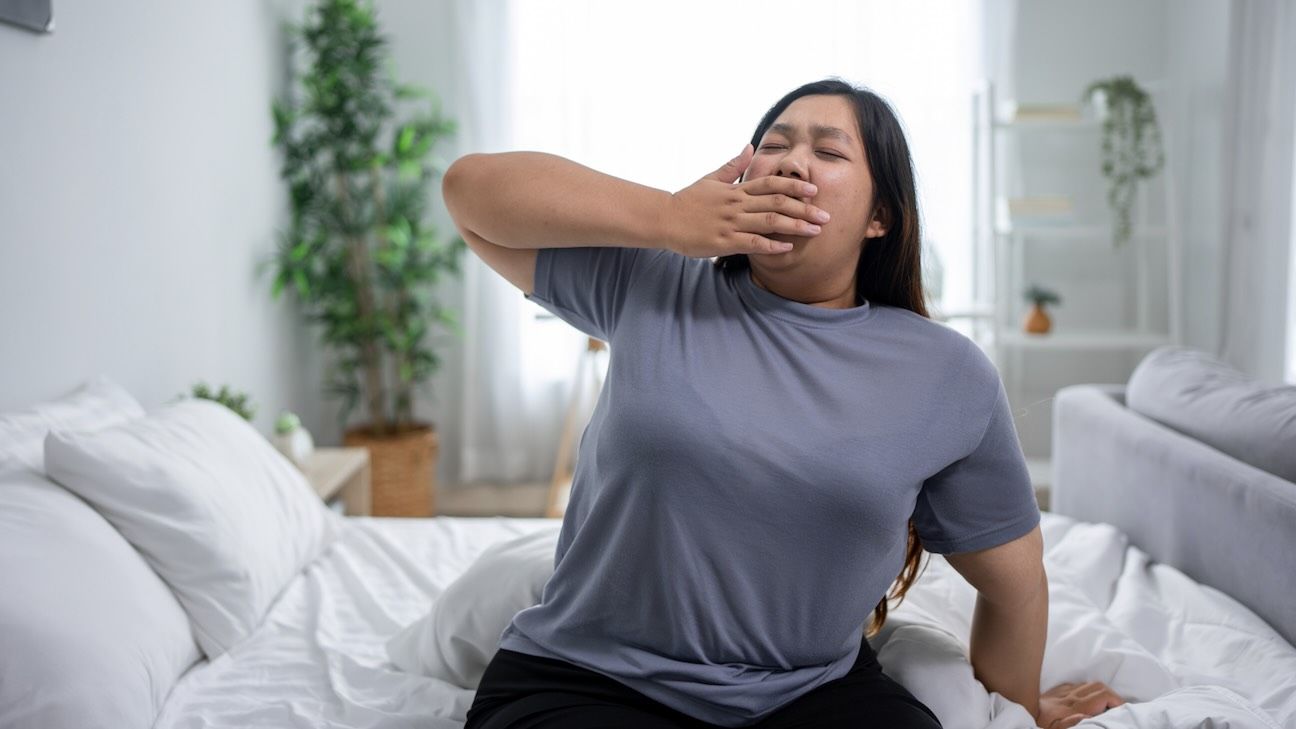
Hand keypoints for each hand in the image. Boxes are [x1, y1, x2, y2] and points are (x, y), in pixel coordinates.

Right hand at [664, 144, 830, 257]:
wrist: (664, 218)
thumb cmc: (688, 200)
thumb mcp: (711, 178)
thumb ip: (733, 165)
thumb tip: (749, 146)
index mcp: (736, 189)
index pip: (771, 184)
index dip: (794, 187)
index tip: (814, 190)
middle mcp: (737, 204)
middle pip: (777, 203)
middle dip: (804, 209)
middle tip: (825, 216)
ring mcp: (731, 223)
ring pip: (769, 222)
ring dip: (795, 226)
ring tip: (815, 231)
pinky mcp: (723, 241)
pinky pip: (752, 243)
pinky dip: (771, 245)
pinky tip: (787, 247)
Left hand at [1036, 681, 1126, 727]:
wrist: (1017, 718)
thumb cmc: (1040, 725)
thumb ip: (1071, 723)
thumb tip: (1087, 714)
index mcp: (1071, 707)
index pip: (1102, 695)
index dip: (1117, 700)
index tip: (1123, 710)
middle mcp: (1067, 697)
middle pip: (1097, 686)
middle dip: (1112, 694)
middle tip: (1118, 708)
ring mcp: (1060, 693)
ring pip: (1087, 684)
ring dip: (1100, 691)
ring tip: (1106, 704)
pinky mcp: (1053, 693)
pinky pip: (1073, 685)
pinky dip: (1085, 690)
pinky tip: (1086, 698)